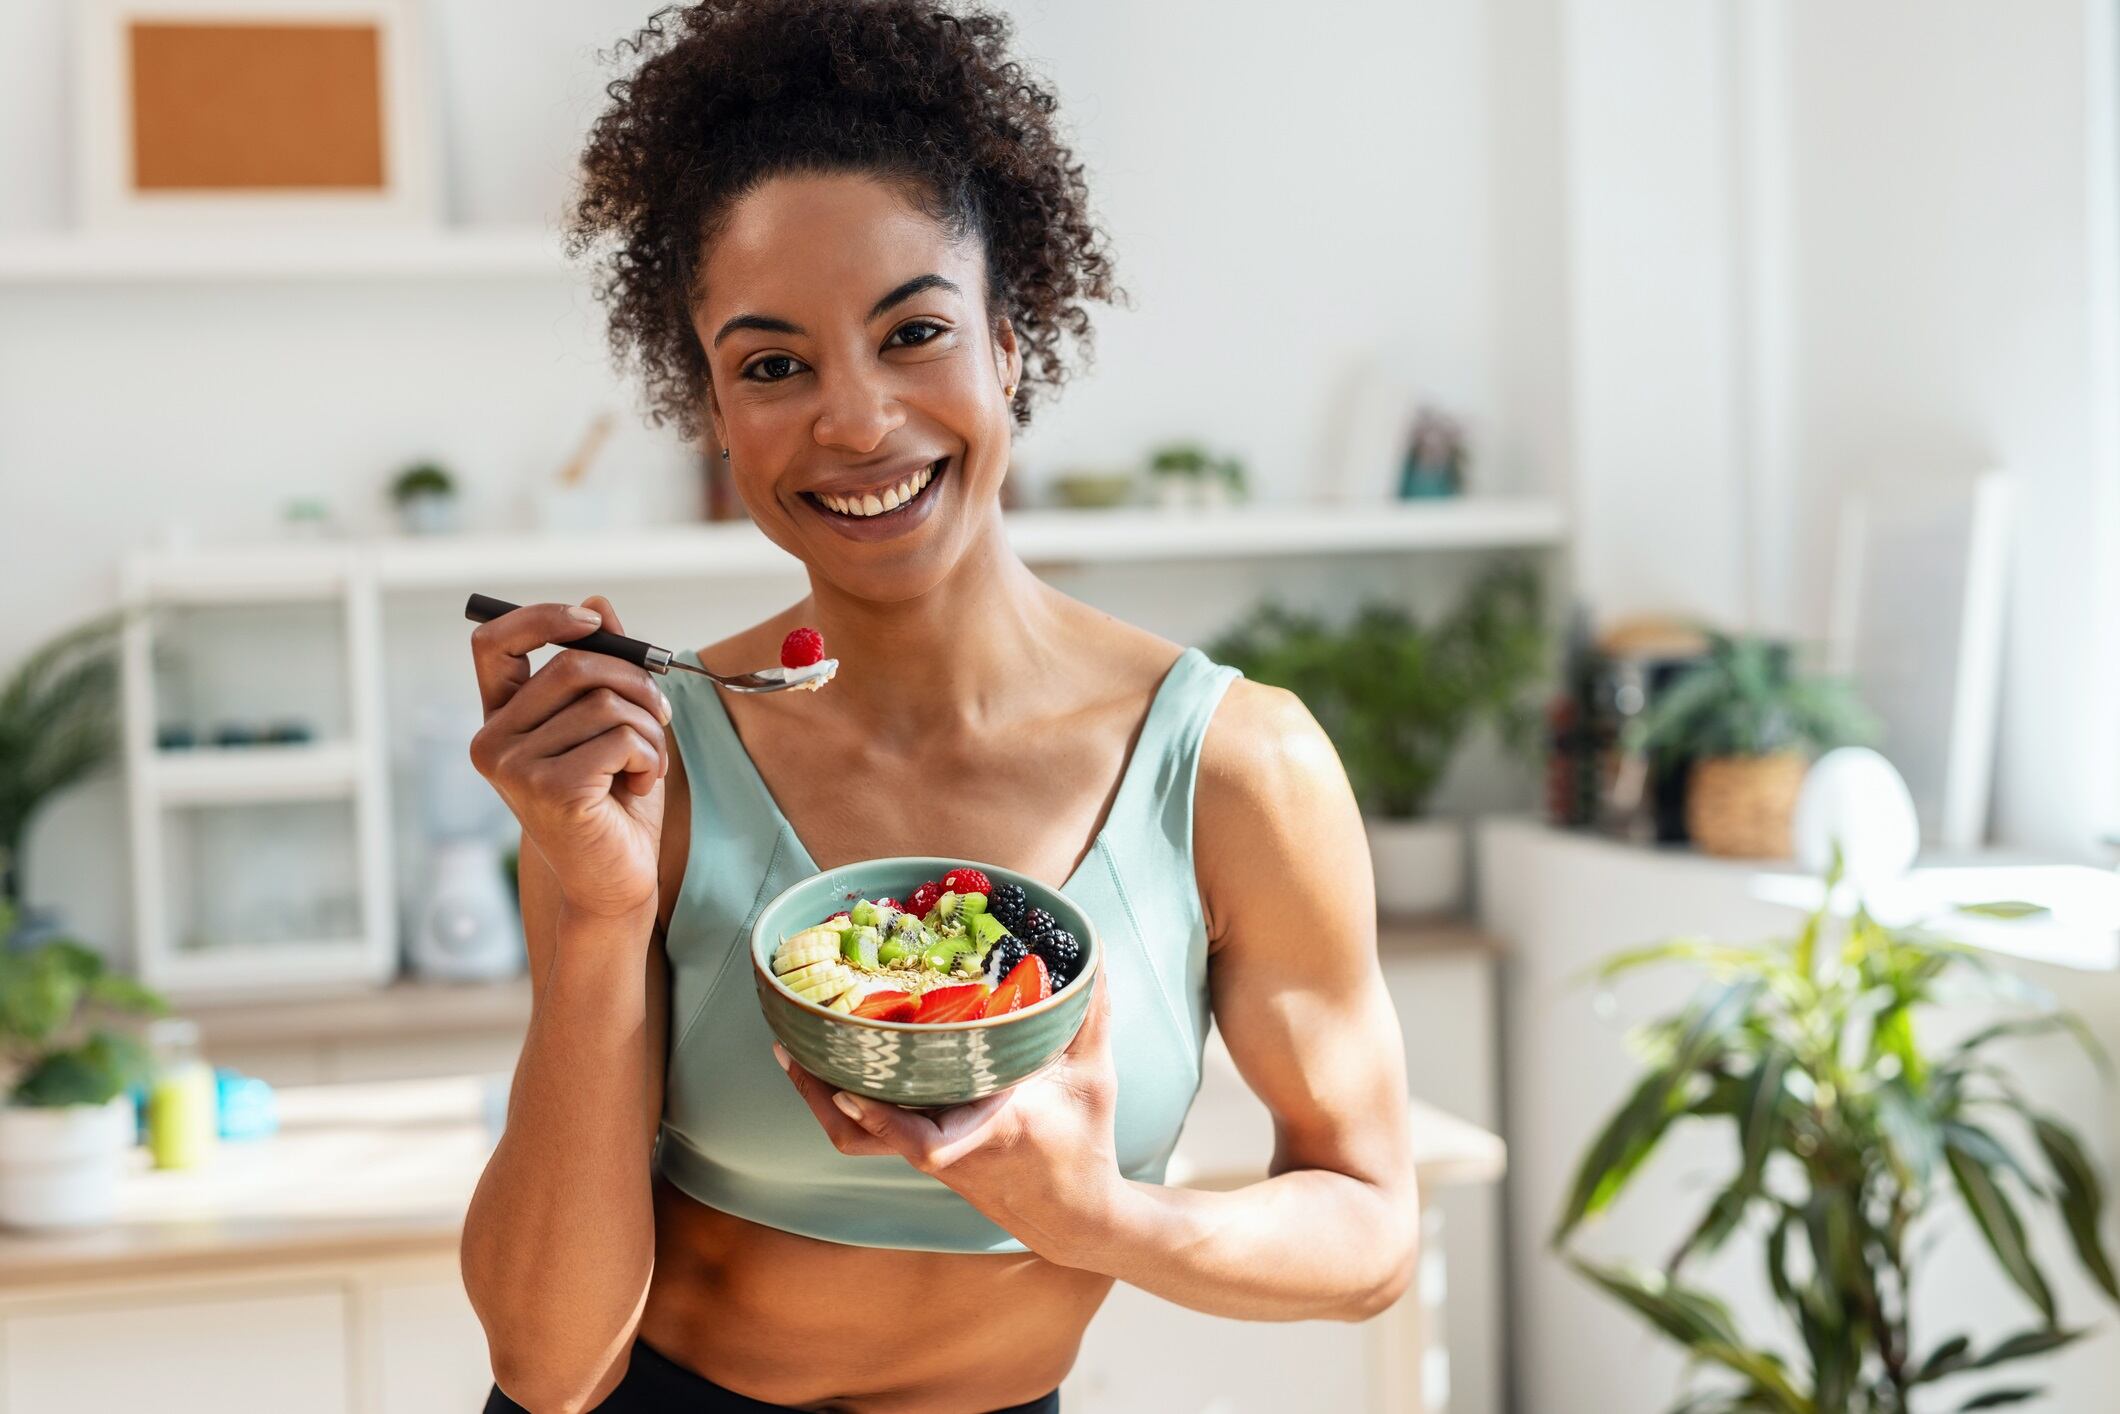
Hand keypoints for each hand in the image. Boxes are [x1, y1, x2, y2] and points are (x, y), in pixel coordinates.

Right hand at [468, 595, 669, 919]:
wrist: (616, 882)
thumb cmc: (613, 804)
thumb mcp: (609, 727)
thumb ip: (600, 670)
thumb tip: (599, 604)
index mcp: (501, 721)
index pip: (494, 643)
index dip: (543, 618)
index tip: (593, 623)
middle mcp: (494, 742)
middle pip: (572, 667)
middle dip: (634, 682)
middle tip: (660, 713)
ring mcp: (516, 769)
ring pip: (604, 703)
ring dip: (649, 728)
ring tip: (649, 763)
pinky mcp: (552, 790)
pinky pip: (621, 737)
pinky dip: (650, 756)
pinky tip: (641, 785)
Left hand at [775, 972, 1129, 1265]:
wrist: (1074, 1216)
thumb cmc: (1085, 1144)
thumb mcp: (1093, 1076)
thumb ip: (1089, 1012)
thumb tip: (1092, 950)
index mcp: (988, 1129)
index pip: (924, 1139)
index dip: (880, 1115)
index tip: (847, 1087)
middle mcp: (947, 1146)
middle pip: (865, 1137)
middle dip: (820, 1094)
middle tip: (791, 1043)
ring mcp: (931, 1155)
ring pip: (860, 1137)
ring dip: (822, 1097)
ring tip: (796, 1049)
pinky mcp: (926, 1156)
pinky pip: (873, 1131)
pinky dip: (848, 1099)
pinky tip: (837, 1062)